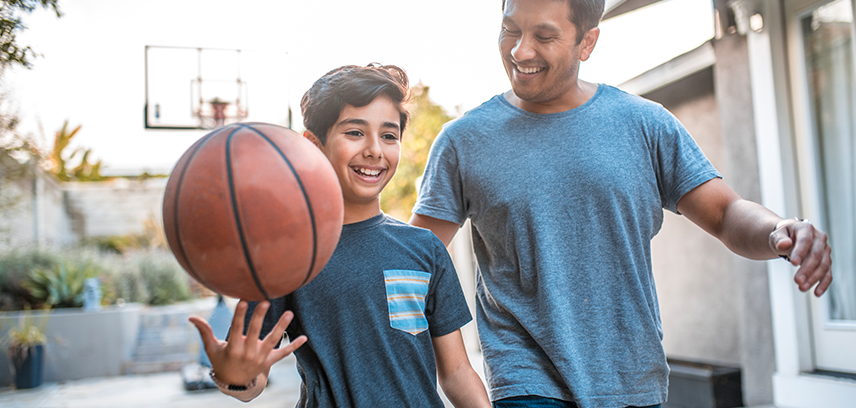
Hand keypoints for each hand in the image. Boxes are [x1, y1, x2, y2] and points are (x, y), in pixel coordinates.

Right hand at [189, 300, 306, 385]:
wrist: (235, 384)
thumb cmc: (222, 361)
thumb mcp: (211, 349)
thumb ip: (204, 331)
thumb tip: (191, 316)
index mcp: (232, 348)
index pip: (236, 329)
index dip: (239, 315)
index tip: (243, 300)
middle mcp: (248, 352)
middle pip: (255, 332)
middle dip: (260, 317)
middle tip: (266, 302)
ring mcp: (260, 357)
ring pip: (273, 340)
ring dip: (281, 327)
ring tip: (289, 313)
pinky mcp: (270, 361)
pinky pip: (284, 353)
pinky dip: (294, 346)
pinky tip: (304, 337)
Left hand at [769, 219, 832, 295]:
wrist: (789, 237)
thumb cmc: (782, 236)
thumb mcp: (776, 235)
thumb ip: (779, 239)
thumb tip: (784, 244)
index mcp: (806, 228)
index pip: (805, 241)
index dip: (800, 252)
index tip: (793, 263)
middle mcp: (819, 238)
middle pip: (816, 255)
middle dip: (807, 269)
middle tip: (797, 281)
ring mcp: (824, 250)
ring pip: (823, 266)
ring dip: (814, 278)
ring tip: (802, 288)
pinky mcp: (826, 261)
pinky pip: (828, 274)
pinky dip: (823, 284)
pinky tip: (817, 293)